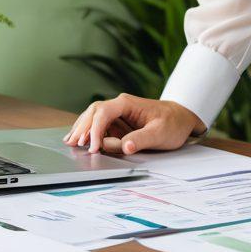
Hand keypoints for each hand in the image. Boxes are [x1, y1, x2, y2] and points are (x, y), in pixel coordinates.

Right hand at [63, 92, 206, 155]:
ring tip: (70, 142)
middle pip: (93, 112)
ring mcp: (117, 114)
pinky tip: (77, 139)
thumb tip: (125, 146)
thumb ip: (141, 140)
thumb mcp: (160, 133)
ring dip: (81, 129)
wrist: (181, 118)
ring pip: (92, 117)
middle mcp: (119, 105)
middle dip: (83, 127)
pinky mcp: (117, 123)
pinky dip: (87, 131)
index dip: (96, 130)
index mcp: (127, 103)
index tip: (94, 147)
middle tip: (74, 144)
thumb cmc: (172, 123)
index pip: (104, 112)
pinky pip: (98, 125)